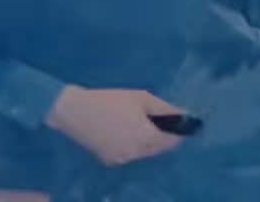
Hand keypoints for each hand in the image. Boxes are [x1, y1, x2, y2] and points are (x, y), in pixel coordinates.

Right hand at [45, 86, 188, 165]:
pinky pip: (131, 155)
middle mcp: (136, 152)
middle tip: (164, 120)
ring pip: (145, 152)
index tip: (185, 124)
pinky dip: (135, 146)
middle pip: (159, 148)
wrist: (75, 111)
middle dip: (165, 136)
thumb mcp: (141, 98)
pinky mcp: (110, 161)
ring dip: (150, 141)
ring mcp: (122, 159)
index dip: (180, 133)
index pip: (172, 141)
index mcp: (146, 137)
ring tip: (144, 123)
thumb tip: (185, 114)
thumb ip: (165, 109)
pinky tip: (128, 131)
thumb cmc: (110, 100)